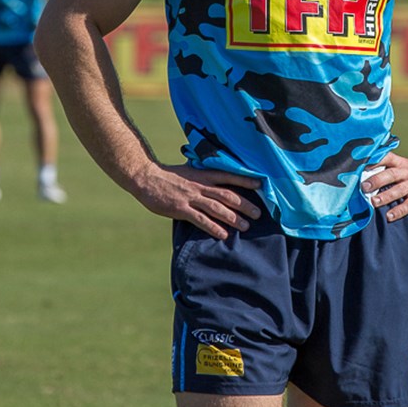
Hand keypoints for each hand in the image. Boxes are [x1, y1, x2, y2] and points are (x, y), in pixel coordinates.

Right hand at [132, 165, 263, 239]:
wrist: (147, 178)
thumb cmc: (170, 176)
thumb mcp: (190, 171)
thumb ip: (205, 177)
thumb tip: (221, 183)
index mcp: (204, 174)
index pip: (229, 176)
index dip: (245, 180)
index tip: (260, 185)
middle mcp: (200, 185)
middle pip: (227, 195)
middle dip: (245, 204)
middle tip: (258, 214)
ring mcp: (191, 197)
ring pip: (217, 208)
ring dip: (233, 218)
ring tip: (246, 227)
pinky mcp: (181, 209)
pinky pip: (200, 220)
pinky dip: (213, 227)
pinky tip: (223, 235)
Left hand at [360, 152, 407, 222]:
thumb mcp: (401, 167)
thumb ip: (384, 169)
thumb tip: (358, 177)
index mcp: (400, 163)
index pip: (386, 158)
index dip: (375, 160)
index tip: (361, 164)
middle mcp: (407, 172)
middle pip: (391, 174)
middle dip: (377, 180)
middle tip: (364, 187)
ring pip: (400, 190)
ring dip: (386, 196)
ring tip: (373, 202)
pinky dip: (399, 211)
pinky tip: (389, 216)